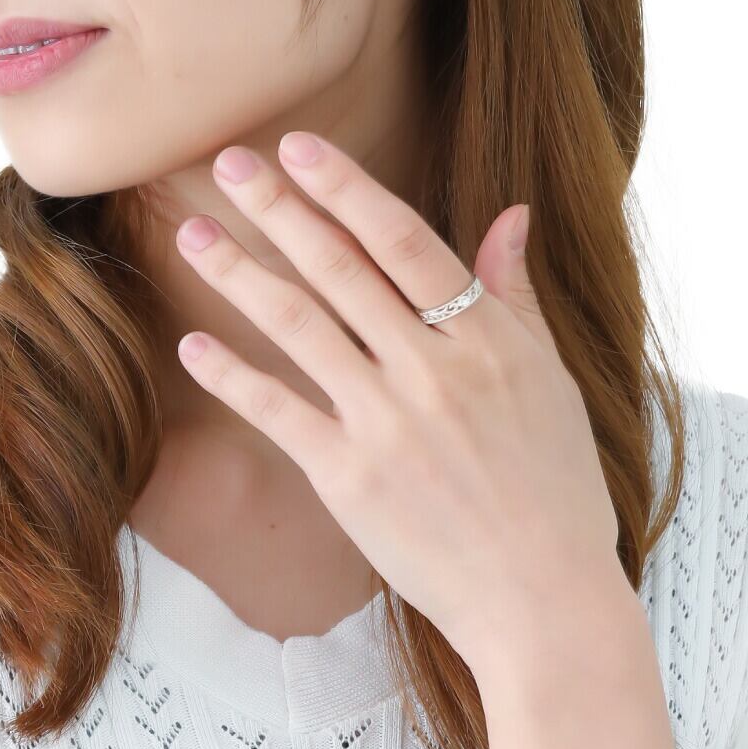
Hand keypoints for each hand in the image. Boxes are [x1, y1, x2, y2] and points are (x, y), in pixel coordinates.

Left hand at [172, 130, 625, 672]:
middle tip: (227, 162)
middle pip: (340, 269)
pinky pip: (279, 412)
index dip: (346, 188)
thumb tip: (511, 214)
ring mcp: (386, 423)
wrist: (545, 602)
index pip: (404, 240)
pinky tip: (191, 344)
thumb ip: (516, 294)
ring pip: (299, 327)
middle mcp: (431, 370)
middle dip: (279, 209)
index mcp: (484, 339)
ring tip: (193, 234)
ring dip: (239, 274)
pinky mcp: (349, 478)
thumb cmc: (556, 486)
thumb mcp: (550, 378)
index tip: (299, 146)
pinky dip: (232, 376)